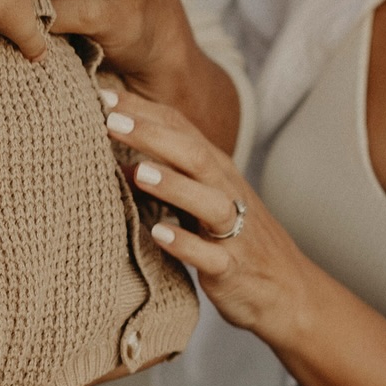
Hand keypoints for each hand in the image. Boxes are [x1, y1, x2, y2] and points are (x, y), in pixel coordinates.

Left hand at [103, 88, 385, 385]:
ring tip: (136, 172)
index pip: (179, 129)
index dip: (142, 110)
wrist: (286, 291)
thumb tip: (114, 151)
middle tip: (109, 119)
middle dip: (151, 135)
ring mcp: (233, 230)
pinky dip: (186, 244)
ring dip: (172, 185)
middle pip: (192, 154)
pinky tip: (159, 235)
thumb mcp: (201, 197)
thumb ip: (166, 173)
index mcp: (214, 170)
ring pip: (207, 200)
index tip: (100, 93)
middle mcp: (225, 191)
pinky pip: (211, 255)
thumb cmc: (232, 238)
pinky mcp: (232, 267)